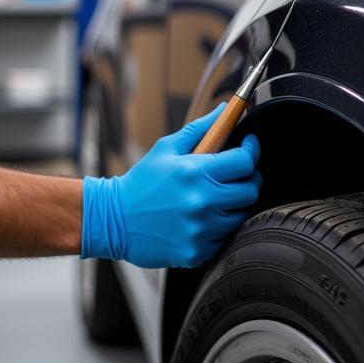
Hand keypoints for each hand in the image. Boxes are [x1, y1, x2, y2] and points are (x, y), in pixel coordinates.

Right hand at [81, 106, 260, 268]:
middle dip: (248, 179)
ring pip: (239, 215)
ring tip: (215, 197)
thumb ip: (201, 129)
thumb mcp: (167, 148)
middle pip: (250, 190)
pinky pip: (223, 238)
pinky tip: (202, 219)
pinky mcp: (195, 252)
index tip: (250, 146)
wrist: (111, 220)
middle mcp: (201, 201)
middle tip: (236, 174)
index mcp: (196, 172)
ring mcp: (199, 229)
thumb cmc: (140, 183)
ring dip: (233, 205)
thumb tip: (224, 111)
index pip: (245, 161)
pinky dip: (218, 228)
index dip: (252, 151)